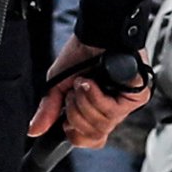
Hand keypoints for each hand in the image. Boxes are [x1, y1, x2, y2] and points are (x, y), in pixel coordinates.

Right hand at [27, 36, 151, 150]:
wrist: (95, 31)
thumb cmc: (81, 52)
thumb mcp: (58, 83)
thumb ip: (49, 109)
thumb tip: (34, 130)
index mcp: (97, 109)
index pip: (90, 140)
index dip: (74, 132)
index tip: (66, 118)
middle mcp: (113, 109)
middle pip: (94, 135)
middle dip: (76, 112)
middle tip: (74, 90)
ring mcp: (126, 104)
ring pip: (102, 124)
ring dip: (84, 101)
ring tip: (83, 81)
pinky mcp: (137, 95)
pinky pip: (113, 111)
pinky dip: (96, 97)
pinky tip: (92, 82)